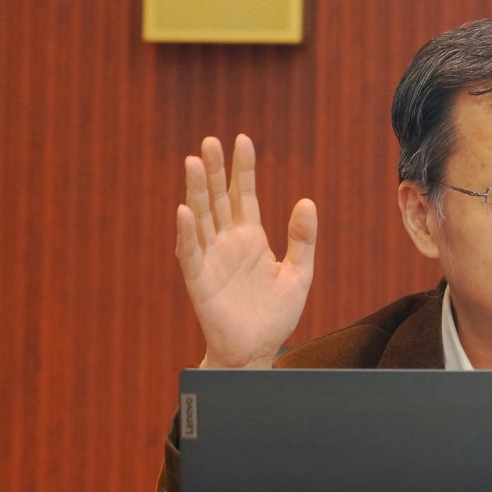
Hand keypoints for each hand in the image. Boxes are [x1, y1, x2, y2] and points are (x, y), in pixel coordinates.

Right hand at [175, 134, 316, 368]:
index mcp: (250, 238)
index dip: (244, 169)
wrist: (258, 351)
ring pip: (201, 219)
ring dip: (196, 191)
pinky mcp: (200, 282)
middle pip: (218, 199)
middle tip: (211, 141)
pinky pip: (191, 254)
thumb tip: (306, 200)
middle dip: (215, 171)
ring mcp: (212, 260)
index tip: (243, 140)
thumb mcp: (299, 273)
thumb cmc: (275, 315)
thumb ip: (303, 239)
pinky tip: (184, 210)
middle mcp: (227, 243)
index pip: (245, 195)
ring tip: (194, 162)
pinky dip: (186, 233)